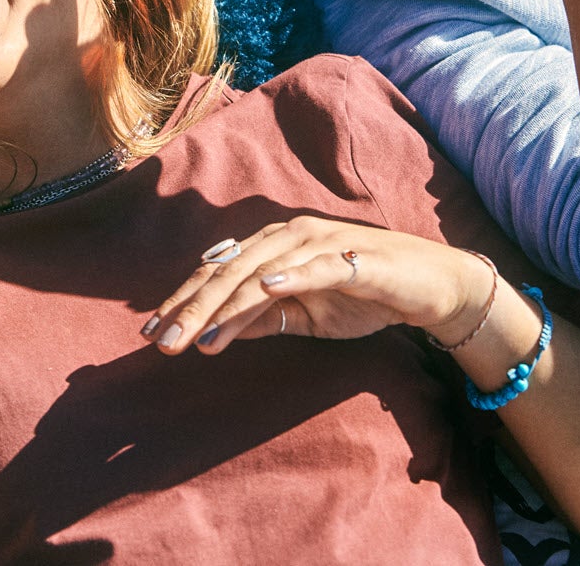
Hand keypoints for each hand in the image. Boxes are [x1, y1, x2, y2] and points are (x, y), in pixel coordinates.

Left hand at [142, 218, 489, 355]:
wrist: (429, 286)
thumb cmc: (364, 296)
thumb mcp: (304, 315)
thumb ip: (262, 318)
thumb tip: (216, 332)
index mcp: (273, 246)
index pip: (217, 273)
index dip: (182, 300)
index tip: (151, 330)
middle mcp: (289, 236)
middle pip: (230, 273)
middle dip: (192, 309)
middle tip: (162, 342)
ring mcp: (321, 244)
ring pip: (262, 273)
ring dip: (228, 305)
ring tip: (200, 336)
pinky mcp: (355, 259)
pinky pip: (316, 267)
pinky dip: (290, 276)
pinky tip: (265, 290)